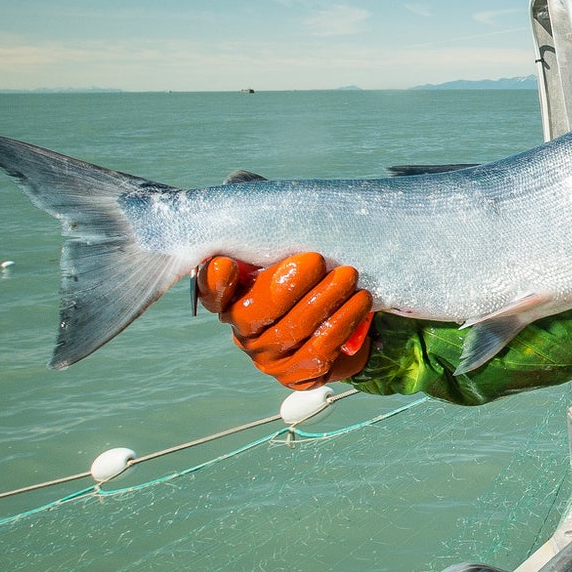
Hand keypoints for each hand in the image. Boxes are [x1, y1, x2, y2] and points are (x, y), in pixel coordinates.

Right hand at [195, 252, 372, 389]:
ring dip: (325, 300)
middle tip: (318, 259)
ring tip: (349, 276)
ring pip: (294, 330)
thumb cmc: (308, 279)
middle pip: (258, 312)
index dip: (215, 283)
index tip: (226, 265)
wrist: (339, 321)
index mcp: (232, 300)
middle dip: (290, 284)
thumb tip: (261, 196)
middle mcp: (244, 332)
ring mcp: (269, 358)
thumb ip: (271, 236)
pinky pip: (320, 350)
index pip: (212, 294)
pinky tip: (359, 301)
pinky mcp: (297, 375)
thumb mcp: (288, 254)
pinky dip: (343, 321)